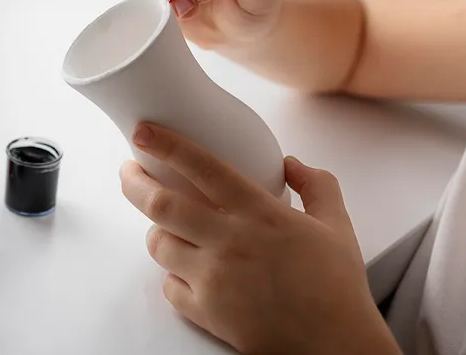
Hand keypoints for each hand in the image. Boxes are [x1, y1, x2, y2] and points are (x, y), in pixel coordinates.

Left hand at [120, 123, 399, 354]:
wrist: (336, 346)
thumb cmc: (337, 287)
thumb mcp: (337, 225)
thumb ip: (317, 185)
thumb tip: (292, 163)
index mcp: (259, 213)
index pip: (202, 167)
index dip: (166, 145)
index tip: (143, 132)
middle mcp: (230, 241)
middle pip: (160, 204)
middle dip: (133, 182)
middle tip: (128, 171)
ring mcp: (214, 278)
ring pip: (158, 244)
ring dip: (155, 231)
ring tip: (163, 225)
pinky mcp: (206, 312)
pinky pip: (169, 286)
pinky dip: (172, 276)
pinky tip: (185, 270)